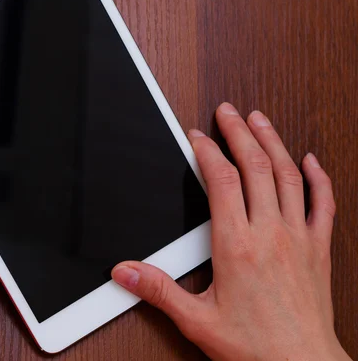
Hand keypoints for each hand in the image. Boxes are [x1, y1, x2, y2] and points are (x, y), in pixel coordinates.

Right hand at [112, 103, 350, 360]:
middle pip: (256, 166)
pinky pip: (323, 202)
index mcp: (237, 246)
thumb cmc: (254, 345)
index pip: (222, 181)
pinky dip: (318, 176)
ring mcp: (298, 237)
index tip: (197, 136)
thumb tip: (125, 271)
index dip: (207, 152)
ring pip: (288, 175)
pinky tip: (310, 159)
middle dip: (239, 132)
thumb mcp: (196, 319)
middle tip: (228, 111)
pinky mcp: (318, 248)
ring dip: (273, 142)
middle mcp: (270, 233)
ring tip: (260, 119)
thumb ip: (158, 290)